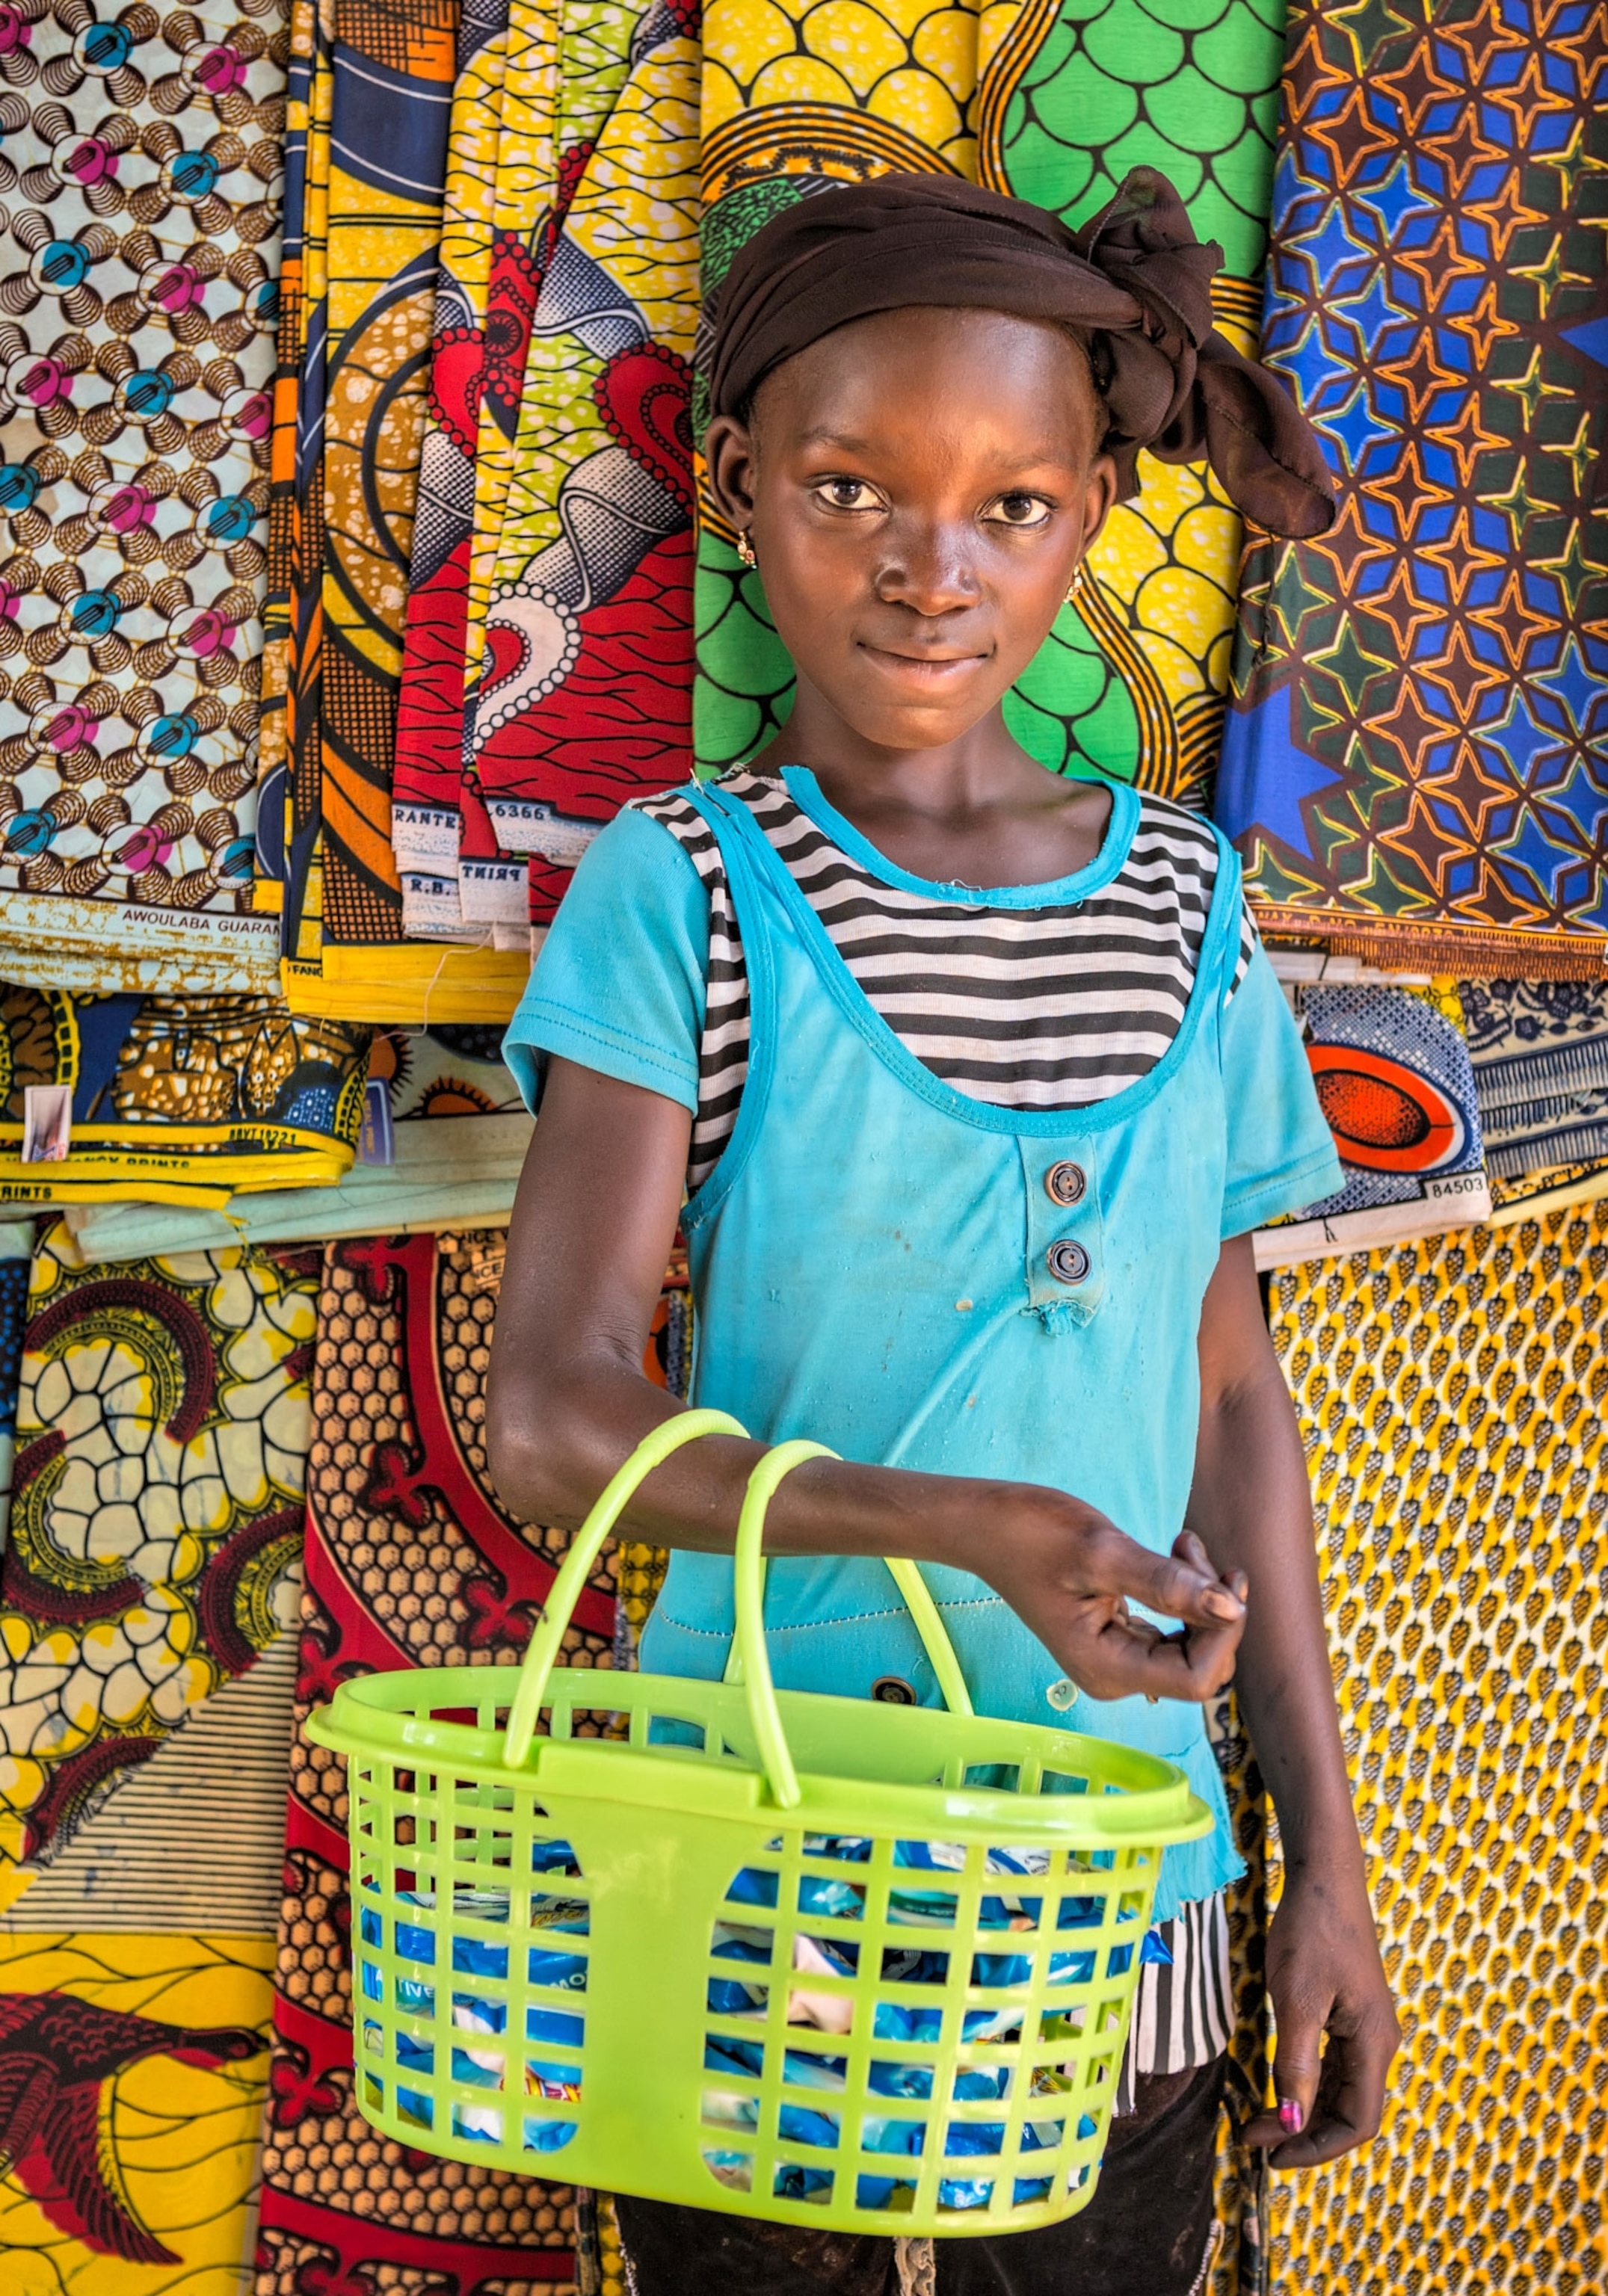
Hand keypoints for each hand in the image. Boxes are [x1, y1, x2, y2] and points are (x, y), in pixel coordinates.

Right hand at [975, 1498, 1247, 1701]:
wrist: (988, 1526)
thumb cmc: (1032, 1534)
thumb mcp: (1101, 1551)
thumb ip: (1167, 1583)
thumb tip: (1233, 1609)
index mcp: (1107, 1669)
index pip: (1197, 1678)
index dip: (1224, 1633)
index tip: (1224, 1575)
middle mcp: (1115, 1675)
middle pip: (1201, 1664)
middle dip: (1214, 1607)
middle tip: (1189, 1547)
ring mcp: (1117, 1660)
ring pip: (1193, 1645)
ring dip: (1202, 1594)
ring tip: (1182, 1543)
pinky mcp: (1119, 1638)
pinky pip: (1174, 1631)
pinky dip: (1186, 1593)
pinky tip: (1175, 1554)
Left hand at [1244, 1860, 1399, 2165]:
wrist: (1323, 1878)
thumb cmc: (1312, 1931)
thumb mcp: (1297, 2000)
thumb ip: (1297, 2064)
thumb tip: (1293, 2122)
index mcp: (1374, 2043)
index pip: (1358, 2122)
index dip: (1318, 2147)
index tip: (1274, 2156)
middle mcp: (1377, 2043)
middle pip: (1349, 2112)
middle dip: (1305, 2134)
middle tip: (1255, 2139)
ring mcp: (1365, 2031)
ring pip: (1340, 2093)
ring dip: (1303, 2113)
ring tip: (1259, 2122)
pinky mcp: (1349, 2017)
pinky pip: (1333, 2068)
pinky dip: (1306, 2086)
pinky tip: (1278, 2090)